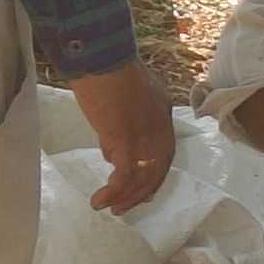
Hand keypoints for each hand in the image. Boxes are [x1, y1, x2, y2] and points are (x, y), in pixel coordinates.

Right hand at [70, 62, 176, 212]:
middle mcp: (160, 127)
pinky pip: (125, 176)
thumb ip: (121, 122)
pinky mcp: (126, 141)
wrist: (100, 56)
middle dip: (142, 191)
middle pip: (158, 168)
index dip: (153, 172)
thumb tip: (111, 151)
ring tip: (109, 207)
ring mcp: (145, 135)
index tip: (140, 188)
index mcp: (162, 112)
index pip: (163, 151)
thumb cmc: (104, 69)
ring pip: (143, 177)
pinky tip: (100, 199)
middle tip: (125, 206)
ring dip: (126, 196)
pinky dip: (114, 192)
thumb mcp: (121, 97)